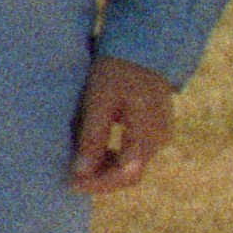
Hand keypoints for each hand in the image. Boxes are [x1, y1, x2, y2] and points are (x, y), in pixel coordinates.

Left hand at [72, 54, 177, 193]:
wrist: (141, 48)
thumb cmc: (116, 71)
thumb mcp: (99, 100)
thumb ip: (92, 136)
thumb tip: (81, 172)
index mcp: (148, 133)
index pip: (126, 174)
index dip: (99, 184)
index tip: (73, 184)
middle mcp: (160, 139)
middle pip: (131, 174)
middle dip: (101, 180)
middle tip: (71, 178)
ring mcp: (161, 135)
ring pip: (133, 165)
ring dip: (107, 169)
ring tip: (79, 163)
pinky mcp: (156, 129)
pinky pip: (135, 152)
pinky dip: (115, 157)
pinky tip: (95, 150)